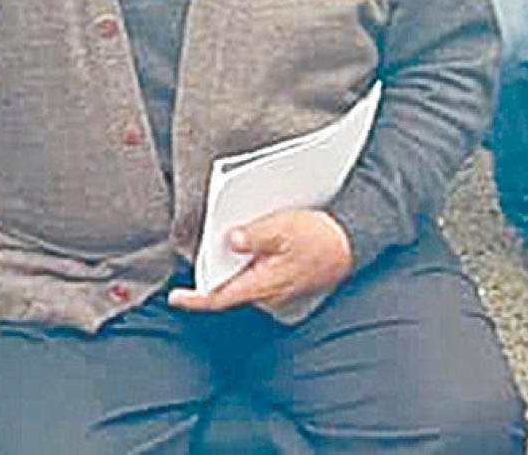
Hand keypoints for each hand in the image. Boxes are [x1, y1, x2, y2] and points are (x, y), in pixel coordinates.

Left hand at [166, 210, 353, 313]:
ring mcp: (276, 290)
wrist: (352, 244)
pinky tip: (255, 240)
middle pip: (229, 285)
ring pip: (243, 278)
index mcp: (263, 283)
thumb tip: (230, 239)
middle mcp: (267, 293)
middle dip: (215, 267)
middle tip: (207, 244)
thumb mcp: (284, 228)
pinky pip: (258, 274)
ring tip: (231, 234)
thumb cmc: (321, 239)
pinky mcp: (283, 283)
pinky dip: (250, 260)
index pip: (220, 297)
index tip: (175, 298)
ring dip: (234, 262)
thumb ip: (255, 236)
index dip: (195, 299)